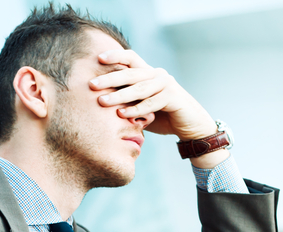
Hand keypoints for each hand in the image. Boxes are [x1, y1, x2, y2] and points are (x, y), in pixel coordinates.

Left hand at [89, 49, 216, 140]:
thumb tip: (102, 101)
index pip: (130, 58)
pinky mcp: (173, 98)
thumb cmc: (163, 117)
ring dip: (119, 95)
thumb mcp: (142, 107)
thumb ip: (128, 101)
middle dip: (109, 78)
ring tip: (103, 101)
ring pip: (139, 88)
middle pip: (130, 72)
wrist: (191, 126)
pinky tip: (122, 114)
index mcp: (148, 73)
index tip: (97, 58)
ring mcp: (166, 84)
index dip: (115, 55)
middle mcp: (157, 74)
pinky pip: (151, 103)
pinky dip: (136, 109)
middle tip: (91, 85)